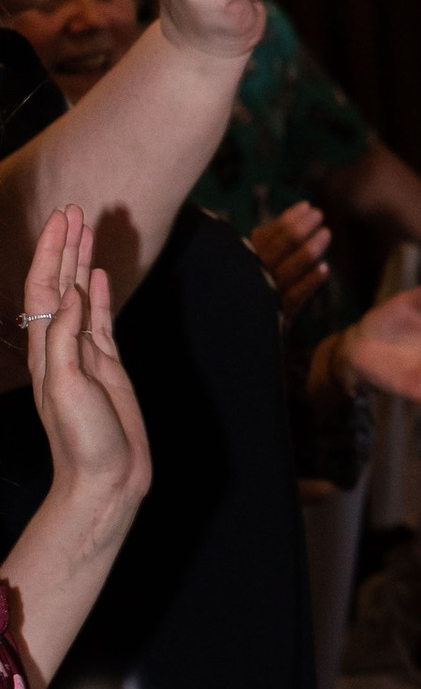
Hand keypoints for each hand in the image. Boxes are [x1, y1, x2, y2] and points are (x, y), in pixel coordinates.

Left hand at [20, 209, 146, 542]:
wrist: (105, 478)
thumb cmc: (82, 438)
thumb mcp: (65, 386)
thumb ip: (64, 337)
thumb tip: (69, 292)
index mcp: (45, 348)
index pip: (44, 287)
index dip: (51, 251)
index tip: (65, 219)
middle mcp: (61, 345)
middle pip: (59, 283)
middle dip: (65, 246)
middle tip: (76, 210)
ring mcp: (85, 354)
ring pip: (79, 295)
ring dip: (80, 261)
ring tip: (87, 229)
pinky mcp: (108, 365)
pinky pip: (101, 319)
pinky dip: (98, 292)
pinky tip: (99, 274)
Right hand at [248, 202, 331, 322]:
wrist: (235, 330)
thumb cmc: (250, 285)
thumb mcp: (253, 257)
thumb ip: (271, 236)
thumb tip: (301, 210)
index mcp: (241, 258)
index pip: (267, 235)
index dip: (289, 219)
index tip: (306, 206)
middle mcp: (250, 276)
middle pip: (279, 248)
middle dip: (301, 228)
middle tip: (319, 214)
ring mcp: (263, 297)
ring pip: (288, 270)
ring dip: (310, 250)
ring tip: (327, 233)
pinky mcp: (275, 318)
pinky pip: (293, 298)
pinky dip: (309, 283)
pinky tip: (324, 269)